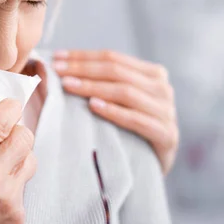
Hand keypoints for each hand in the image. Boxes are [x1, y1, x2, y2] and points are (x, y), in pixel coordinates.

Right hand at [0, 99, 35, 223]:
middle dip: (15, 130)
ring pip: (30, 159)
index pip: (1, 120)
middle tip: (1, 134)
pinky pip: (23, 186)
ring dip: (17, 155)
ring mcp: (6, 197)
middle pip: (24, 136)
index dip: (9, 108)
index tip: (7, 106)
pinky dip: (12, 182)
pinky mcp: (16, 216)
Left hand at [52, 50, 177, 173]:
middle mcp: (162, 89)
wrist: (152, 167)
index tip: (56, 57)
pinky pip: (137, 119)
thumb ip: (101, 81)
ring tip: (68, 85)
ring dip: (93, 87)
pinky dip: (113, 111)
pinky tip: (93, 106)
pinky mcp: (167, 135)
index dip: (82, 56)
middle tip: (57, 70)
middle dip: (83, 69)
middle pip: (117, 71)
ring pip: (125, 92)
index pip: (112, 57)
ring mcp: (167, 112)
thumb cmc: (127, 129)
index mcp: (152, 74)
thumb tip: (59, 63)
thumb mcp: (117, 100)